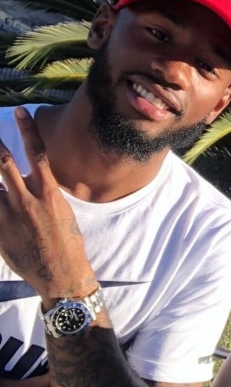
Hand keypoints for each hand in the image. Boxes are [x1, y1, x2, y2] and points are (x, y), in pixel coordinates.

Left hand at [0, 107, 95, 303]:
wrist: (62, 275)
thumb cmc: (68, 244)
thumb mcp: (62, 213)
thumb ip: (41, 194)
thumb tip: (26, 180)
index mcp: (49, 194)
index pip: (37, 154)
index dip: (28, 130)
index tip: (20, 112)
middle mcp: (27, 201)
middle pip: (3, 163)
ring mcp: (9, 216)